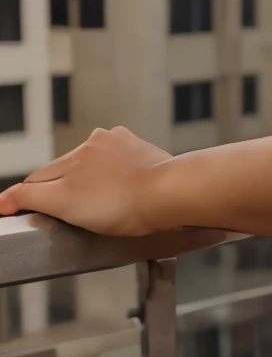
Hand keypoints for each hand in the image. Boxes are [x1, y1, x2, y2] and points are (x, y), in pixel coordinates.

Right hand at [0, 127, 172, 236]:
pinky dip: (119, 178)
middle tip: (72, 213)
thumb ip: (32, 197)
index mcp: (75, 155)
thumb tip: (5, 199)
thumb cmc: (123, 205)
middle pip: (67, 170)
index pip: (39, 178)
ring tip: (106, 206)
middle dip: (64, 190)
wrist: (169, 194)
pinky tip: (124, 192)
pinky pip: (122, 166)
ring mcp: (122, 145)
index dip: (28, 195)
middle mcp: (96, 143)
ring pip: (95, 167)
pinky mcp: (144, 151)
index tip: (14, 205)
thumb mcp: (65, 203)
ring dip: (94, 182)